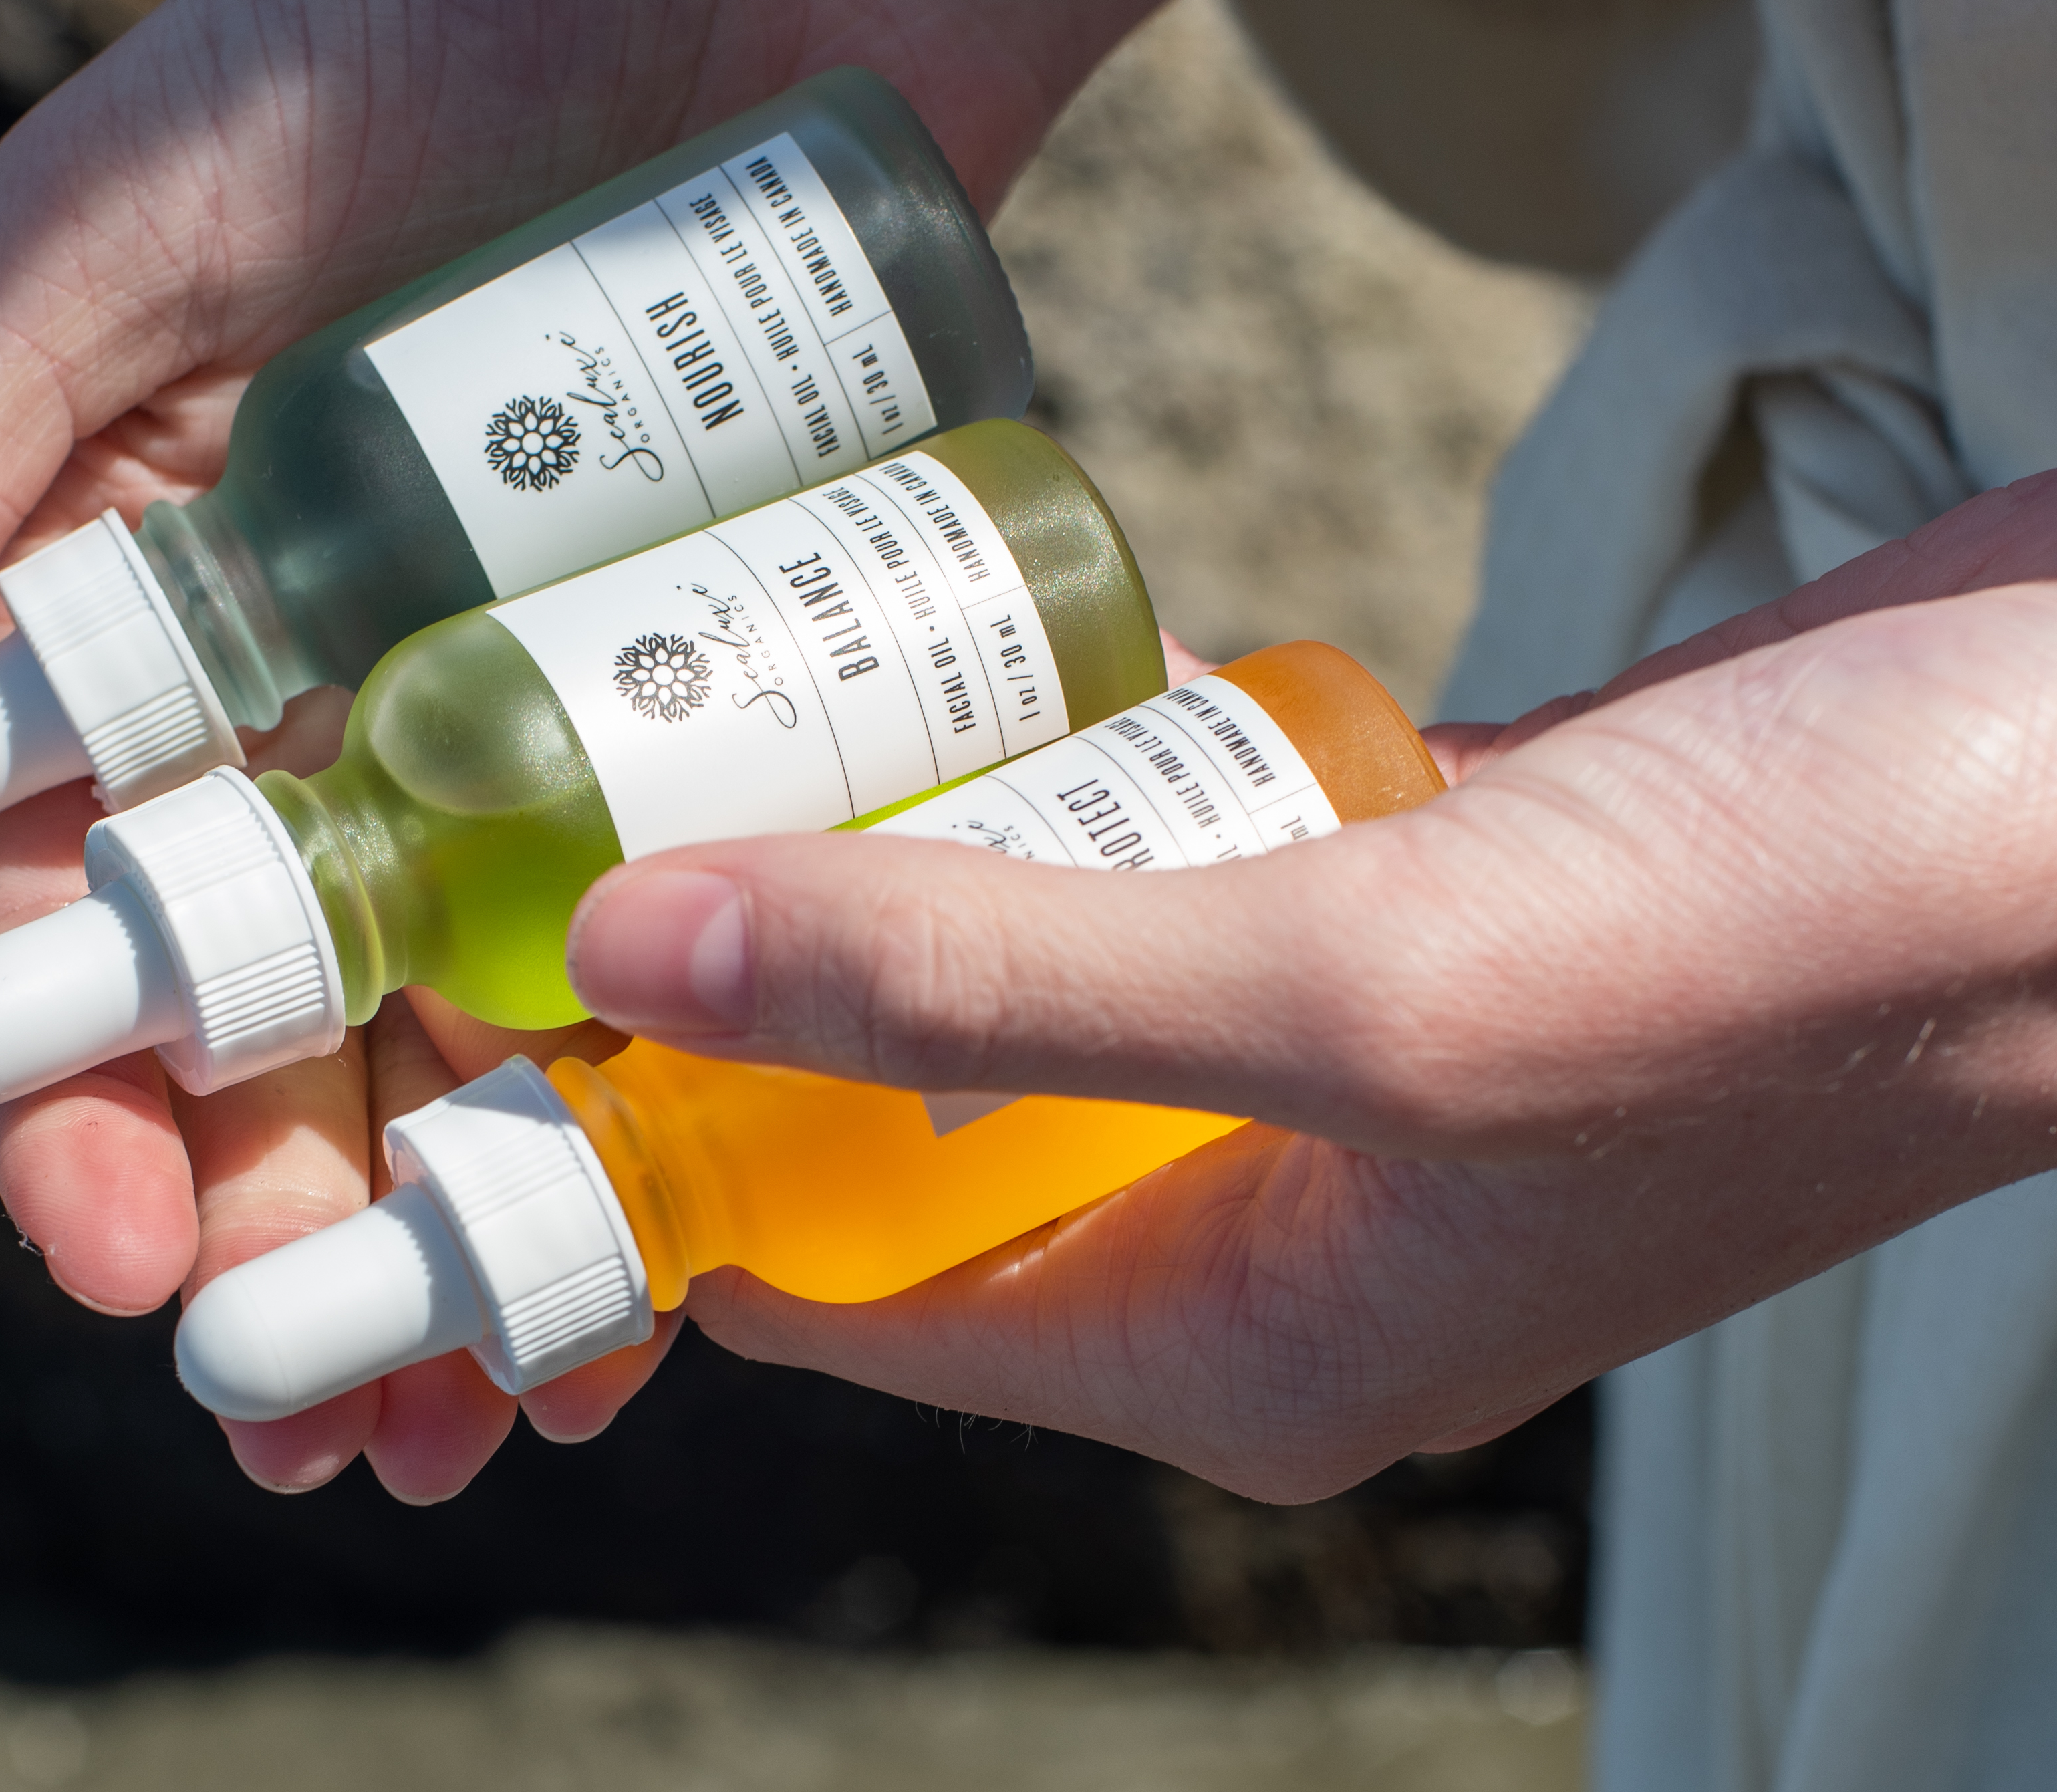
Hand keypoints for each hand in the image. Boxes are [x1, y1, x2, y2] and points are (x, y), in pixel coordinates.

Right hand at [0, 0, 1163, 1500]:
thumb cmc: (392, 33)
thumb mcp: (105, 248)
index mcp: (142, 609)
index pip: (87, 906)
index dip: (88, 1096)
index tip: (124, 1261)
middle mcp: (322, 682)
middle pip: (292, 1006)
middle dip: (299, 1215)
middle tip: (328, 1417)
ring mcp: (522, 697)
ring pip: (484, 1008)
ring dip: (489, 1219)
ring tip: (509, 1402)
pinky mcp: (704, 683)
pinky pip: (680, 920)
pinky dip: (675, 1081)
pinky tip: (686, 1246)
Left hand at [564, 470, 2056, 1500]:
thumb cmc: (1780, 951)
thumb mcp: (1346, 987)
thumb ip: (982, 977)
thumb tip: (649, 955)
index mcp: (1233, 1347)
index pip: (846, 1305)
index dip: (676, 1180)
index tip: (530, 1027)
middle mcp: (1271, 1244)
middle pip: (926, 1147)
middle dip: (782, 1012)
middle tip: (631, 825)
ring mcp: (1339, 1085)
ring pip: (1040, 1001)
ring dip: (926, 886)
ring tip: (772, 743)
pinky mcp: (1403, 929)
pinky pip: (1163, 893)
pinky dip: (1078, 815)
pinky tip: (1004, 709)